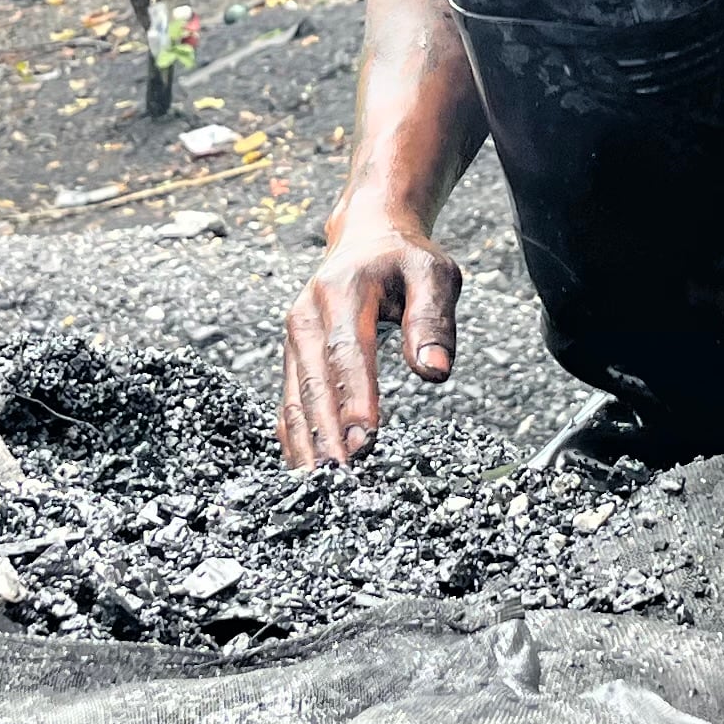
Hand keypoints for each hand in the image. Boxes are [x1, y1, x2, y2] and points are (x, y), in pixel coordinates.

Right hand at [279, 203, 460, 466]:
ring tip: (318, 487)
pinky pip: (288, 400)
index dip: (355, 398)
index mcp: (343, 290)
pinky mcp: (292, 355)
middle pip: (313, 381)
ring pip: (294, 397)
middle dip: (325, 433)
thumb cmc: (405, 260)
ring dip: (305, 442)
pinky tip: (304, 470)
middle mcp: (308, 314)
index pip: (348, 351)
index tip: (365, 440)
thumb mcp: (434, 274)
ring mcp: (294, 336)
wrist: (367, 236)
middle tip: (340, 478)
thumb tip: (435, 372)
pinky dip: (295, 435)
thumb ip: (434, 321)